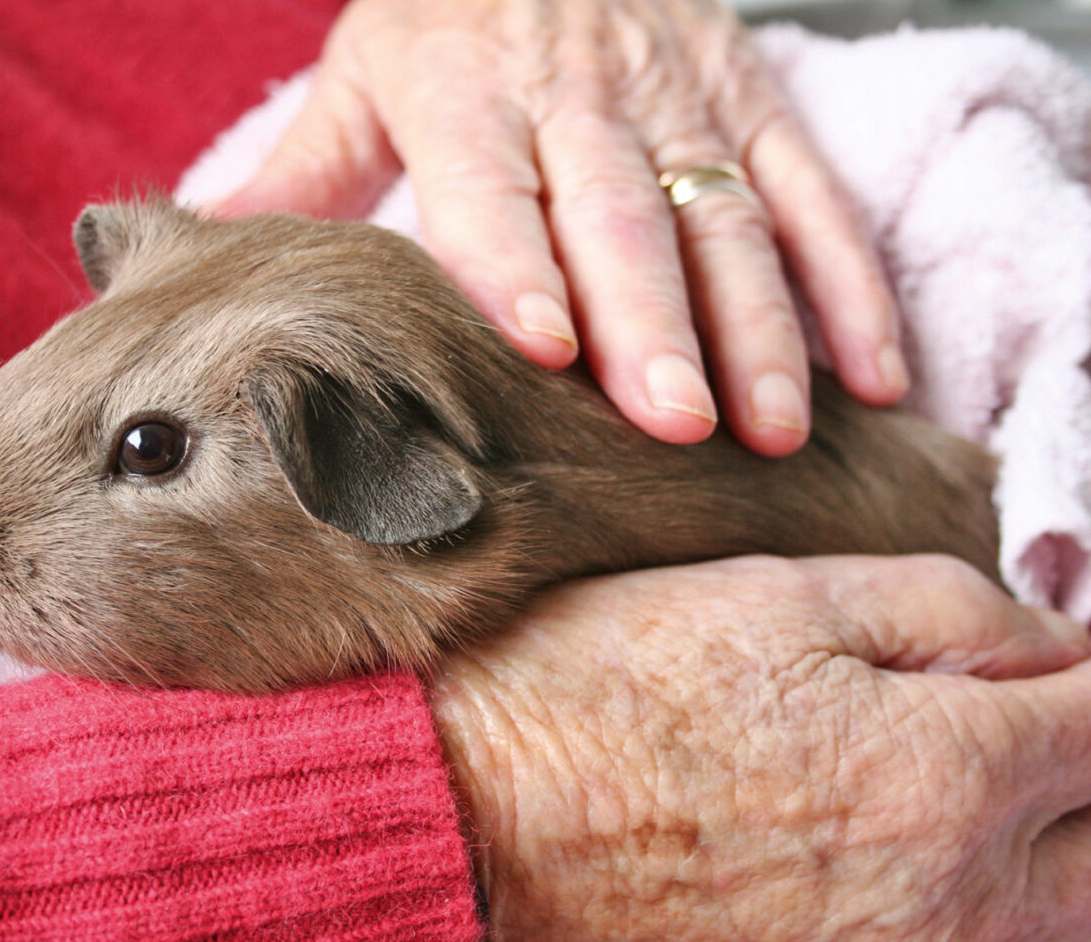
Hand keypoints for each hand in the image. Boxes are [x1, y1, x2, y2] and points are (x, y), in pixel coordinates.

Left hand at [216, 0, 907, 456]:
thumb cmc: (447, 13)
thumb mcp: (364, 69)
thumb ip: (305, 170)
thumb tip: (217, 254)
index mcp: (470, 92)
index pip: (491, 187)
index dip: (516, 263)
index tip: (541, 348)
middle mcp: (580, 99)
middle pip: (620, 217)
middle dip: (649, 324)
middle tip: (669, 424)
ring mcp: (679, 102)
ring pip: (723, 217)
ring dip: (755, 327)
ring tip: (767, 428)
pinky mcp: (752, 104)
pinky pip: (811, 196)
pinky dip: (849, 285)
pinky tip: (872, 374)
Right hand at [431, 556, 1090, 939]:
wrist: (475, 818)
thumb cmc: (606, 691)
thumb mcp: (771, 596)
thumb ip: (942, 607)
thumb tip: (1052, 637)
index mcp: (945, 770)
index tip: (1064, 655)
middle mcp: (950, 898)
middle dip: (1083, 776)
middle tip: (1026, 729)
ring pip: (1051, 922)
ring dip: (1045, 854)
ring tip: (963, 795)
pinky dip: (969, 907)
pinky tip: (902, 861)